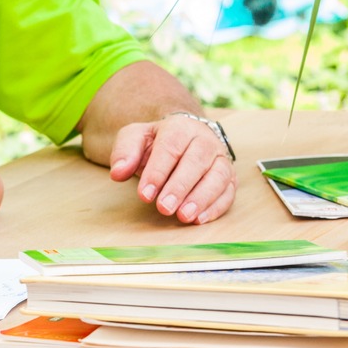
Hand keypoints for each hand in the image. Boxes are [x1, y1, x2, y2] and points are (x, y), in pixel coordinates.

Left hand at [108, 115, 236, 223]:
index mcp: (180, 126)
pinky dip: (216, 207)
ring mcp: (220, 158)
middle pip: (196, 162)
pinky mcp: (230, 177)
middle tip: (163, 208)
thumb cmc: (156, 142)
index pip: (170, 148)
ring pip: (218, 177)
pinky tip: (199, 220)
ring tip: (183, 216)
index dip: (157, 172)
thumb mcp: (135, 138)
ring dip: (201, 199)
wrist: (181, 138)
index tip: (144, 195)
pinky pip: (228, 192)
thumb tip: (117, 172)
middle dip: (179, 187)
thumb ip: (125, 152)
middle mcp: (205, 140)